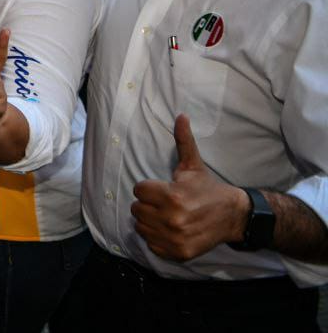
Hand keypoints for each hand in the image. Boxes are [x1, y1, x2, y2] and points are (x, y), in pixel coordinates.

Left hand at [131, 114, 249, 261]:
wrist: (232, 216)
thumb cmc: (208, 188)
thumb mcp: (193, 165)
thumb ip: (183, 141)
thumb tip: (181, 115)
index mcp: (172, 196)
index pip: (138, 190)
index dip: (149, 188)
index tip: (163, 189)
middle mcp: (172, 219)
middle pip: (136, 209)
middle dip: (148, 204)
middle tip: (164, 203)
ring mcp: (174, 238)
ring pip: (141, 227)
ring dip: (149, 221)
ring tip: (166, 215)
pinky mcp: (177, 253)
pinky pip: (151, 244)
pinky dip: (157, 238)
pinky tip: (170, 230)